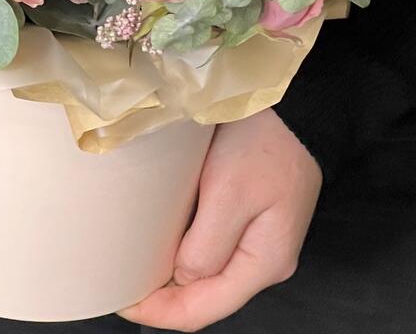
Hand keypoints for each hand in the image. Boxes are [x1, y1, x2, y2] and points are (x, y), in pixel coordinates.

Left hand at [118, 109, 321, 331]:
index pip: (202, 310)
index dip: (157, 312)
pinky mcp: (252, 215)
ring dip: (171, 272)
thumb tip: (182, 278)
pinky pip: (214, 246)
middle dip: (161, 296)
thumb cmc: (265, 143)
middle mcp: (264, 260)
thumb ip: (205, 246)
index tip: (119, 299)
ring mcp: (260, 238)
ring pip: (208, 273)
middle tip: (120, 279)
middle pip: (205, 296)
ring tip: (134, 262)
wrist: (295, 103)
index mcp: (264, 263)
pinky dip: (184, 248)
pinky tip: (161, 237)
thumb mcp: (229, 193)